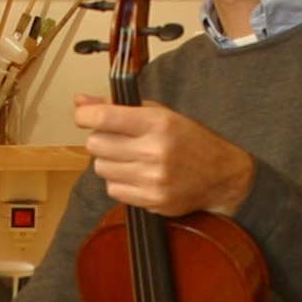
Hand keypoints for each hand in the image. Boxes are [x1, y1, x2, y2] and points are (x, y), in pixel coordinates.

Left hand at [72, 97, 255, 215]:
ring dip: (110, 162)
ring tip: (130, 158)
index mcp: (158, 123)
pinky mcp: (152, 201)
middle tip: (117, 140)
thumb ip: (119, 106)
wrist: (221, 176)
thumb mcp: (161, 114)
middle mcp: (155, 150)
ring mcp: (153, 178)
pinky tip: (137, 176)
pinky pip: (113, 190)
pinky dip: (119, 183)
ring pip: (101, 168)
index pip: (104, 117)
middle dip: (100, 140)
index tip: (84, 117)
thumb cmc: (189, 140)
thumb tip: (80, 101)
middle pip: (96, 144)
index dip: (84, 116)